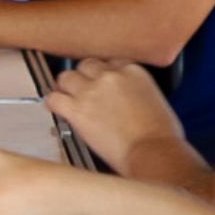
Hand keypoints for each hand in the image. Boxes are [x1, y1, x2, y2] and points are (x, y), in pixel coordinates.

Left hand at [43, 61, 184, 175]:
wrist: (153, 152)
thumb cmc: (161, 135)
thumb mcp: (155, 101)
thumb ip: (137, 92)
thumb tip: (127, 99)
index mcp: (133, 71)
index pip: (110, 62)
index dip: (103, 74)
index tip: (101, 82)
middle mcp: (110, 76)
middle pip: (86, 65)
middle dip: (84, 78)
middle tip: (83, 90)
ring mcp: (91, 91)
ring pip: (66, 77)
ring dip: (66, 87)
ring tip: (67, 97)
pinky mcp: (77, 110)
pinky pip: (54, 98)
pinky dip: (53, 103)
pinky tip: (56, 108)